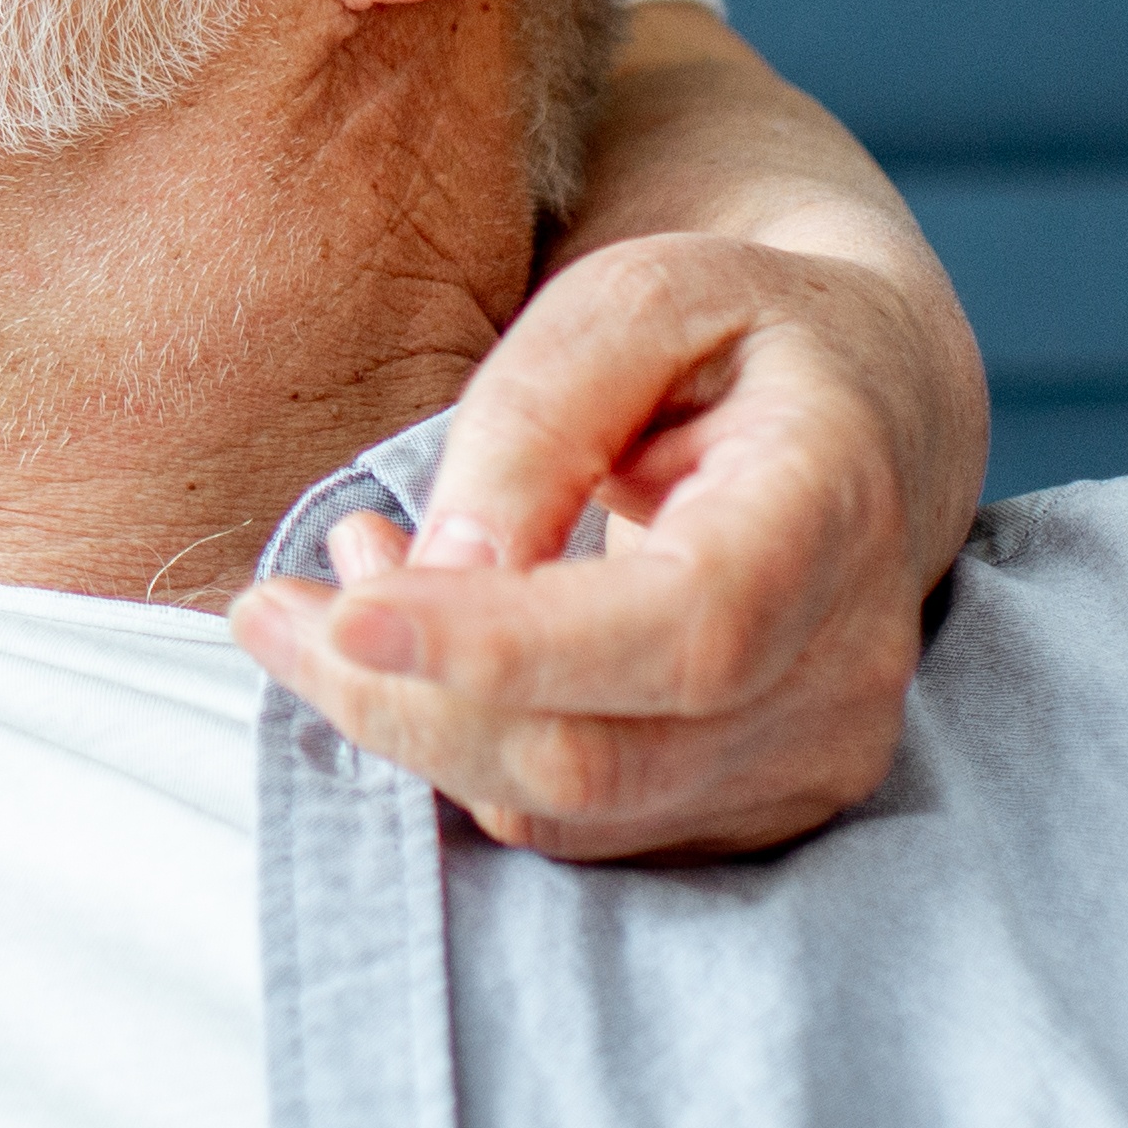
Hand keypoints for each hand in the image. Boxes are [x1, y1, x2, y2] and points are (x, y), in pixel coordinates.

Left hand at [224, 234, 970, 856]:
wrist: (860, 413)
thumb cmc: (731, 336)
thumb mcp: (635, 301)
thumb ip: (537, 420)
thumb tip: (433, 580)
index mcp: (834, 508)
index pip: (686, 629)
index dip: (505, 648)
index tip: (345, 613)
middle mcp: (846, 665)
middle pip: (597, 754)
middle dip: (401, 702)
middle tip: (268, 609)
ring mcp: (810, 759)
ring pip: (567, 809)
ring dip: (411, 724)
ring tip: (342, 592)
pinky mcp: (753, 810)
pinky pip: (575, 825)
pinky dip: (461, 752)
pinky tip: (416, 650)